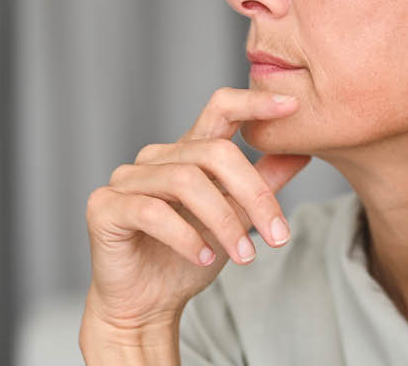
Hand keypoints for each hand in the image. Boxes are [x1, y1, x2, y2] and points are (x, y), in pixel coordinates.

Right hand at [82, 88, 311, 331]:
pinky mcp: (105, 206)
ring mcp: (127, 178)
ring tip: (244, 257)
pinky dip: (185, 237)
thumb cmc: (190, 257)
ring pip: (187, 182)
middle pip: (215, 153)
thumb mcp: (238, 217)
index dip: (254, 102)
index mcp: (189, 151)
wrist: (147, 305)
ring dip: (224, 222)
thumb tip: (302, 150)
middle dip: (254, 195)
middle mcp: (157, 157)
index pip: (221, 108)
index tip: (292, 105)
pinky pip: (152, 211)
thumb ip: (264, 182)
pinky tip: (204, 258)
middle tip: (278, 236)